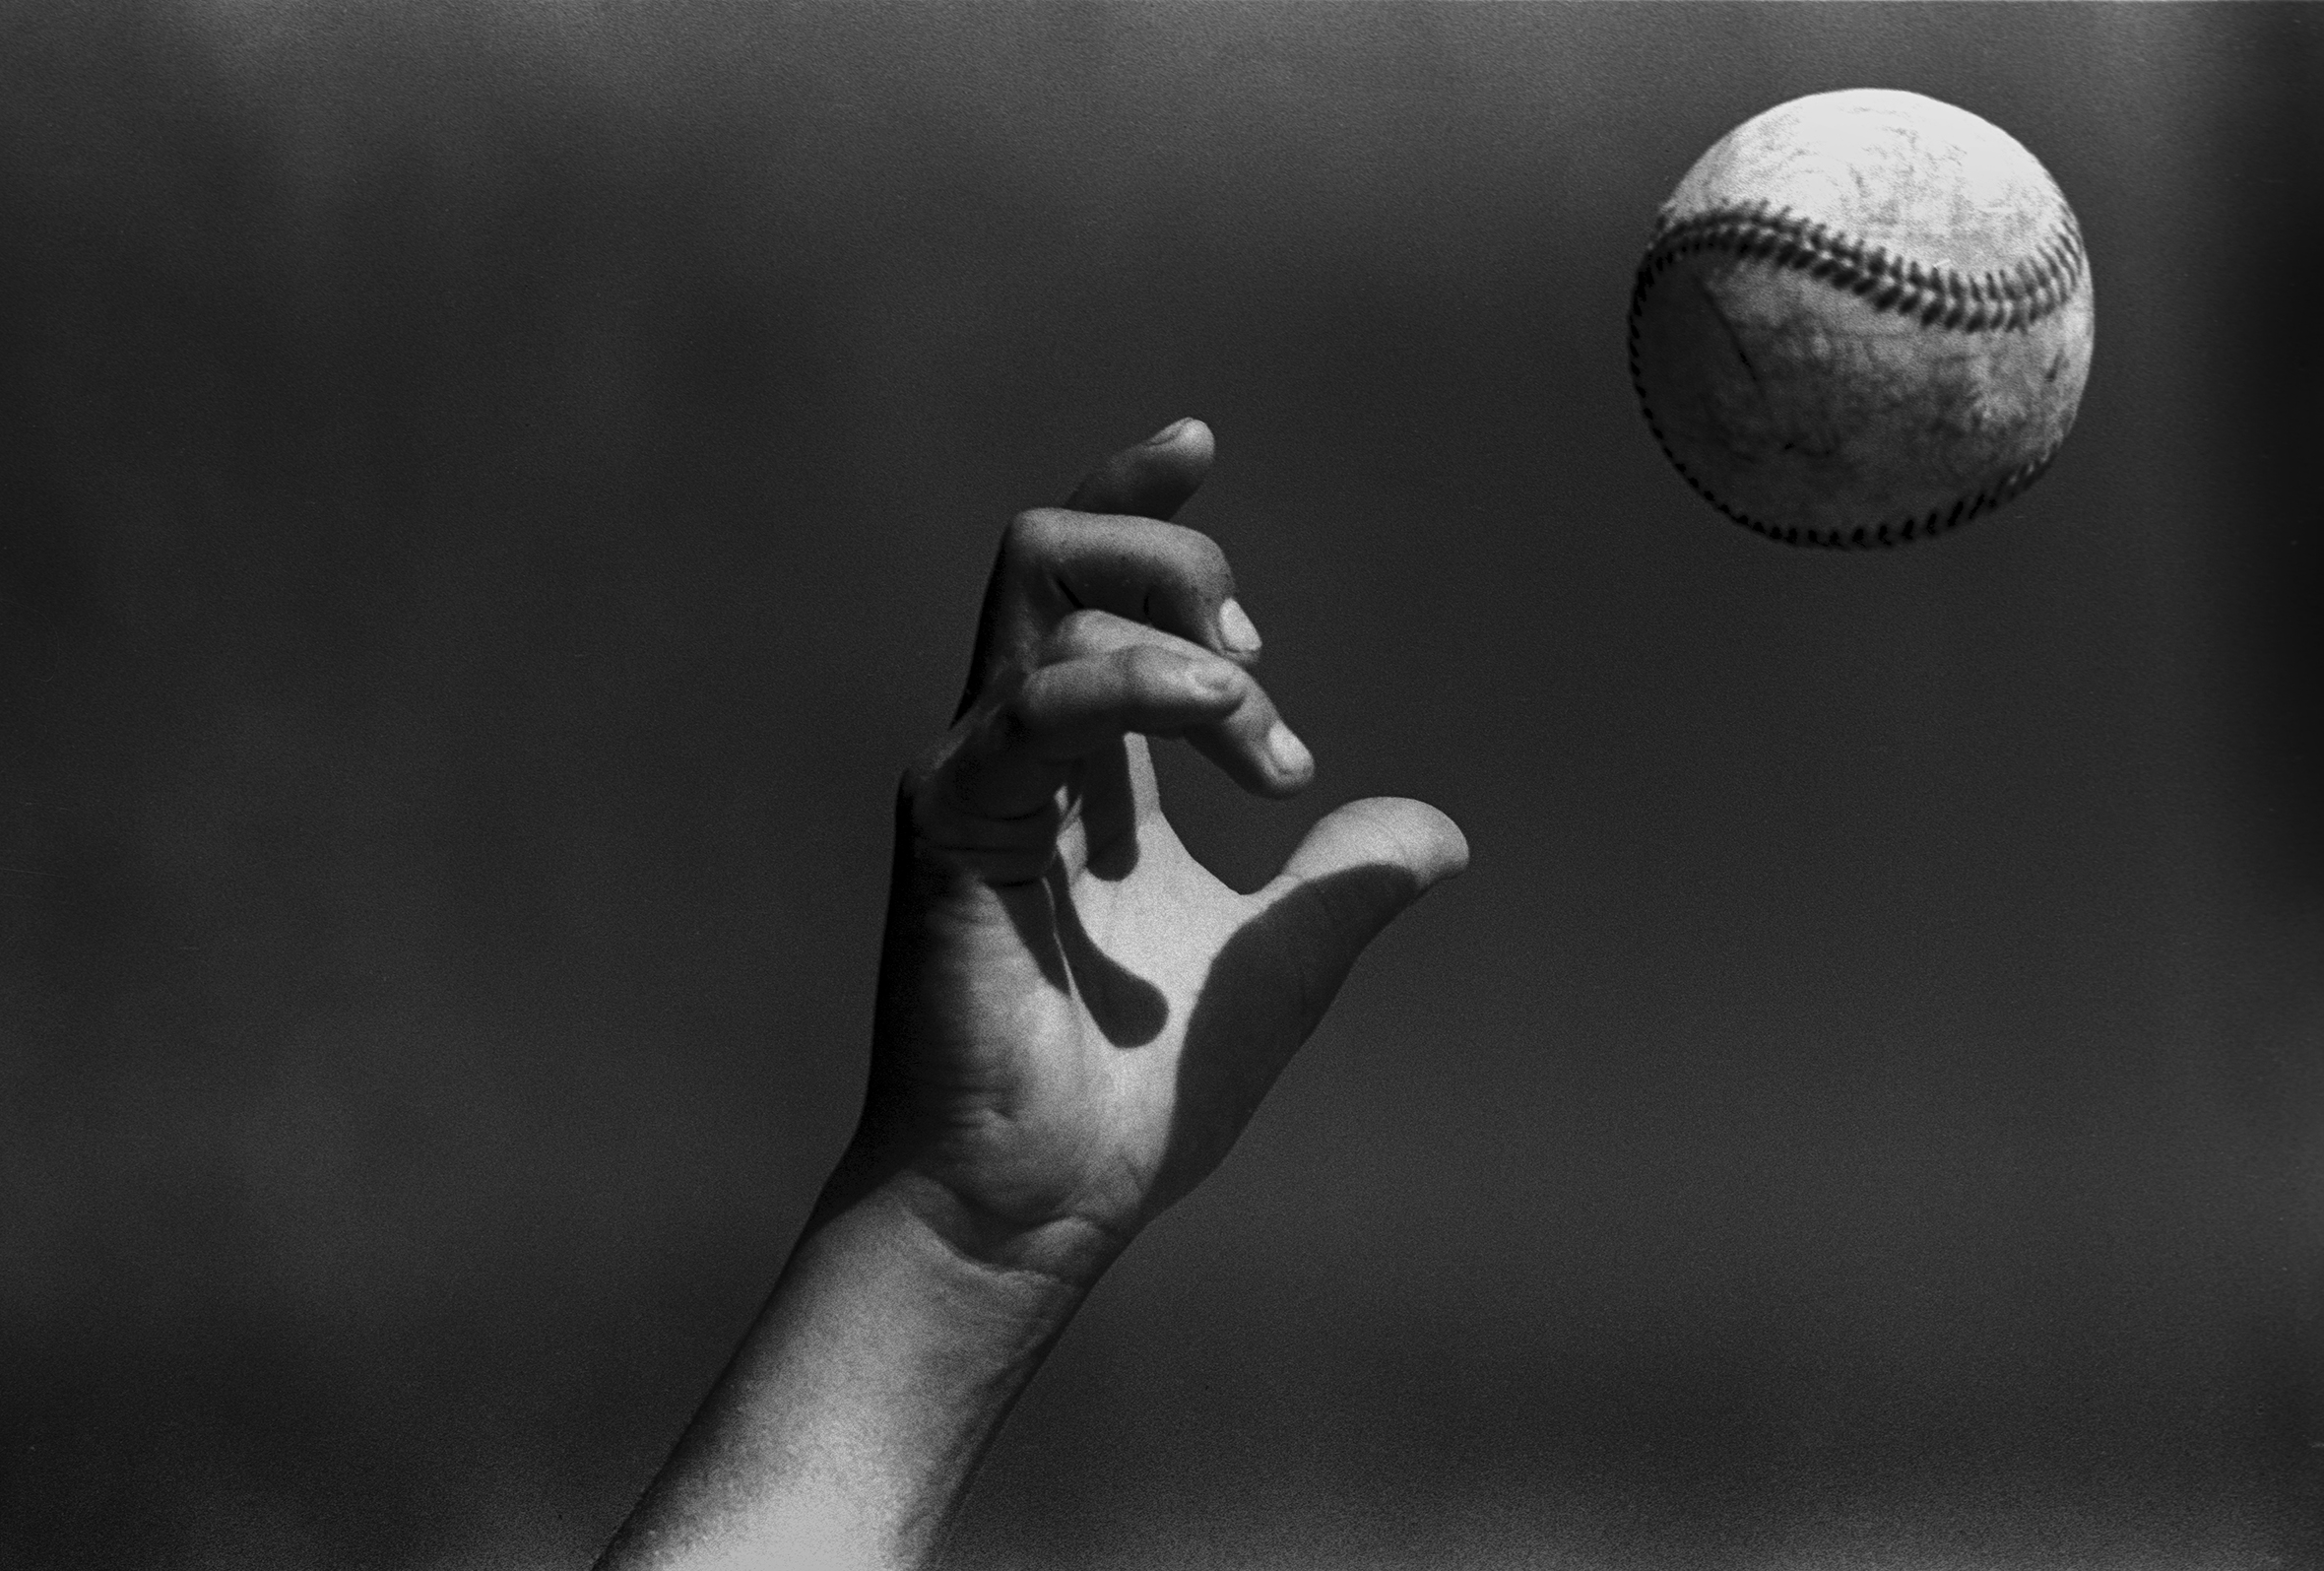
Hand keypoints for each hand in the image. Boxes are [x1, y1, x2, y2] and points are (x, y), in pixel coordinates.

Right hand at [830, 419, 1467, 1286]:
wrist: (1039, 1201)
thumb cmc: (1134, 1097)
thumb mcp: (1278, 968)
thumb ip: (1344, 888)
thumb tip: (1437, 834)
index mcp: (1078, 767)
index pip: (1085, 587)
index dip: (1138, 504)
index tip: (1202, 446)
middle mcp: (1016, 747)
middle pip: (1055, 549)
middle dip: (1172, 556)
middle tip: (1260, 661)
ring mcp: (976, 773)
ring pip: (1045, 588)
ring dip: (1183, 630)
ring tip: (1265, 735)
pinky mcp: (954, 817)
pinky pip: (1040, 700)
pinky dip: (1141, 686)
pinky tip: (1235, 719)